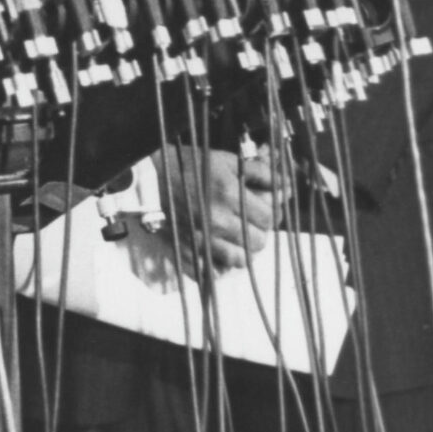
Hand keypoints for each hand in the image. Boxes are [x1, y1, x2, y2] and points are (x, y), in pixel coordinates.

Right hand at [158, 145, 278, 272]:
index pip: (269, 218)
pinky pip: (214, 272)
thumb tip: (285, 185)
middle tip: (248, 222)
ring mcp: (201, 238)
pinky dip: (220, 266)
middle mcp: (217, 220)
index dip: (270, 213)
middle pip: (259, 241)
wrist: (146, 178)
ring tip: (235, 238)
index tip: (263, 209)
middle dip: (258, 232)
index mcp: (229, 195)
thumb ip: (259, 172)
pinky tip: (218, 252)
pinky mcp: (187, 250)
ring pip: (241, 260)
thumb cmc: (186, 165)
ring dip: (242, 250)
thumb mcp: (224, 159)